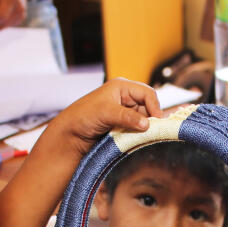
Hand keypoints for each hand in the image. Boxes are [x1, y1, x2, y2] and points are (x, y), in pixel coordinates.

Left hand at [41, 78, 162, 157]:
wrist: (71, 134)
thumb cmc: (83, 117)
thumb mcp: (106, 113)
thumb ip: (127, 117)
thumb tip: (147, 124)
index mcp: (122, 87)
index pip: (147, 93)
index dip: (155, 106)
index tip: (156, 122)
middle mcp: (125, 98)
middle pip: (149, 106)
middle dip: (151, 118)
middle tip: (153, 131)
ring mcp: (125, 112)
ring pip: (144, 119)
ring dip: (145, 128)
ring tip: (143, 136)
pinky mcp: (123, 125)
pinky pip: (138, 128)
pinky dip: (139, 134)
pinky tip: (137, 139)